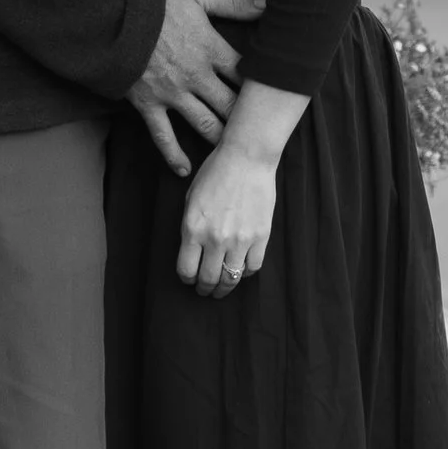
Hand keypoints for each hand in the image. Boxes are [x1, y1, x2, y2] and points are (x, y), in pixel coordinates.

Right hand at [129, 0, 263, 171]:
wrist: (111, 15)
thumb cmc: (155, 3)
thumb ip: (235, 3)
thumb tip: (270, 4)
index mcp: (210, 49)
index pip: (246, 74)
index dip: (263, 86)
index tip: (274, 95)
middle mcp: (196, 77)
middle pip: (231, 105)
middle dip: (247, 119)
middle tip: (262, 132)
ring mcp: (173, 94)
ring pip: (205, 125)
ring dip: (222, 139)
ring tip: (236, 151)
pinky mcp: (149, 105)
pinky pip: (163, 137)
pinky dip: (174, 155)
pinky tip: (185, 171)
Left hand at [177, 133, 280, 293]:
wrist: (246, 157)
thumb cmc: (215, 173)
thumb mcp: (190, 199)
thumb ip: (189, 228)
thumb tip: (192, 253)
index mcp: (193, 229)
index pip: (186, 270)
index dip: (187, 280)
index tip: (190, 280)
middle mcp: (215, 239)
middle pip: (208, 280)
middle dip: (205, 289)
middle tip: (205, 291)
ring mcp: (240, 239)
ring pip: (231, 279)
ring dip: (225, 288)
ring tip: (222, 288)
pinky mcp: (261, 236)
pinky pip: (253, 267)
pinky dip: (246, 273)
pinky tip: (241, 269)